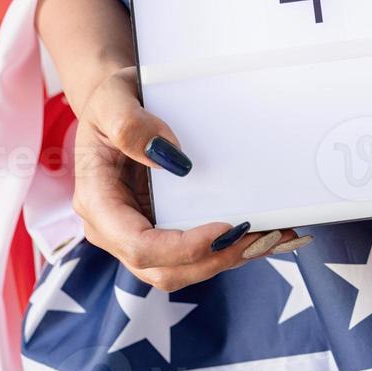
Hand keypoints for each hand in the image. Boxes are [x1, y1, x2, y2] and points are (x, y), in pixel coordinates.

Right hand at [71, 67, 305, 290]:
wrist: (115, 107)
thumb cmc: (111, 103)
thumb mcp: (112, 101)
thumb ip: (131, 126)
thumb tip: (172, 158)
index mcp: (97, 203)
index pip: (139, 245)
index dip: (183, 247)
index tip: (223, 228)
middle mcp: (115, 229)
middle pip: (165, 269)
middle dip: (215, 259)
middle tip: (259, 236)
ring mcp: (139, 234)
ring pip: (185, 269)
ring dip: (229, 258)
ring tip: (274, 237)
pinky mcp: (162, 231)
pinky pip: (196, 254)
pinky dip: (231, 248)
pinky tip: (265, 235)